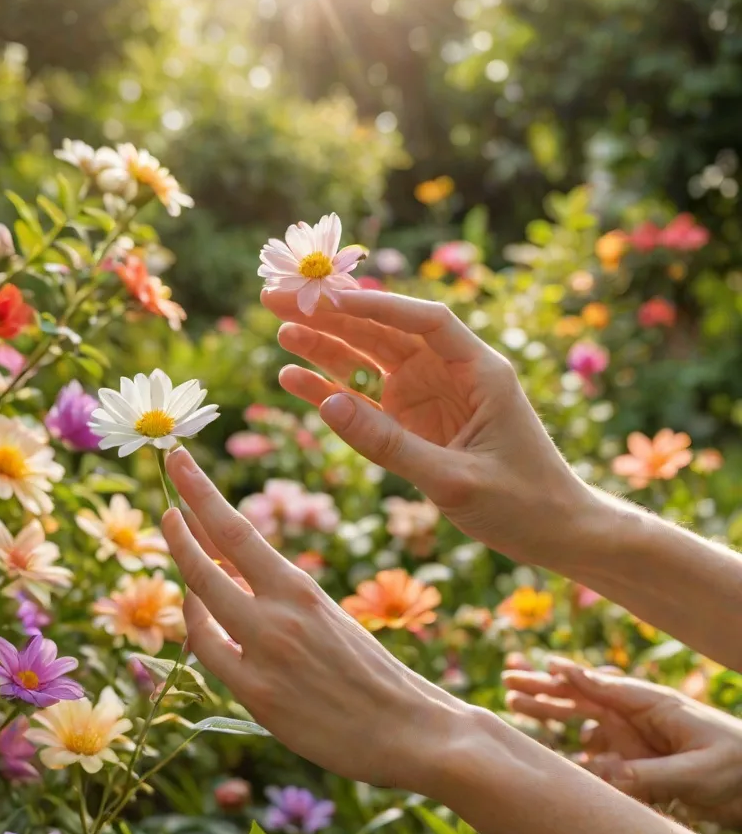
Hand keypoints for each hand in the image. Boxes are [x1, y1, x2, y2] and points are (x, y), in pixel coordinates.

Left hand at [159, 447, 471, 794]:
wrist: (414, 730)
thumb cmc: (377, 674)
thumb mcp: (330, 617)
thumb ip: (279, 596)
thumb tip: (230, 571)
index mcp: (300, 589)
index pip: (236, 528)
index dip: (198, 492)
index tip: (177, 461)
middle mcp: (276, 616)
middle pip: (204, 561)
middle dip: (176, 522)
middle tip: (165, 487)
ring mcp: (262, 658)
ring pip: (198, 603)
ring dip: (181, 570)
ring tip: (174, 541)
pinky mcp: (257, 698)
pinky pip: (208, 653)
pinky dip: (196, 628)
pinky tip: (192, 611)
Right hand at [264, 288, 593, 565]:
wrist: (555, 535)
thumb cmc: (524, 503)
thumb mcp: (456, 479)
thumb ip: (390, 444)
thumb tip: (328, 405)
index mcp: (479, 371)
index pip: (424, 322)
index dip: (375, 306)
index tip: (327, 299)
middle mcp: (450, 375)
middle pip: (384, 332)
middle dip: (332, 316)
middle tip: (277, 299)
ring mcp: (428, 399)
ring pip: (369, 363)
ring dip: (325, 347)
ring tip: (280, 332)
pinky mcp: (412, 426)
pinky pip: (365, 403)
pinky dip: (331, 391)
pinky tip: (294, 379)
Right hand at [503, 655, 741, 826]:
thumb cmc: (741, 771)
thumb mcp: (700, 774)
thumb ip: (651, 775)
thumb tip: (600, 776)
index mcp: (655, 706)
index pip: (606, 687)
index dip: (574, 677)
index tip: (547, 667)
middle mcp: (639, 717)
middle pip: (583, 697)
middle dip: (546, 688)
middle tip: (509, 680)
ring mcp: (635, 739)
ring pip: (582, 720)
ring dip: (549, 711)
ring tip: (513, 703)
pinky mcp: (636, 763)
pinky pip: (595, 754)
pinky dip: (569, 749)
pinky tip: (547, 752)